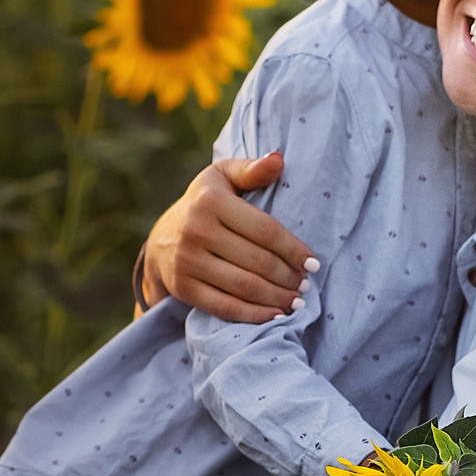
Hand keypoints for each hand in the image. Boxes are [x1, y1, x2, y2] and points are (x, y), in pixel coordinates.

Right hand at [137, 152, 318, 322]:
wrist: (162, 238)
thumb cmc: (205, 203)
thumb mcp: (223, 177)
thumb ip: (251, 170)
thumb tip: (278, 160)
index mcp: (211, 201)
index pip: (264, 230)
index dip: (293, 249)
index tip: (313, 262)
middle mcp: (196, 231)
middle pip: (257, 262)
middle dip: (288, 277)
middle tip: (306, 284)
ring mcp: (187, 262)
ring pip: (245, 287)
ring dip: (277, 298)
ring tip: (297, 300)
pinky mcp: (184, 288)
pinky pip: (225, 307)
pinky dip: (254, 315)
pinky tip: (275, 314)